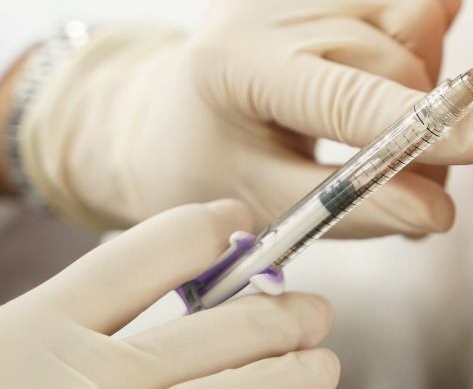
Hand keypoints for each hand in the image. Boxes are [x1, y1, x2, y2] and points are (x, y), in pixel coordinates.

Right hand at [0, 200, 338, 388]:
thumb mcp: (12, 344)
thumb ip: (87, 310)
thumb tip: (208, 259)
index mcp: (34, 333)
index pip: (163, 247)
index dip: (213, 227)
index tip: (235, 224)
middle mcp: (83, 387)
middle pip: (231, 325)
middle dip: (287, 310)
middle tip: (314, 311)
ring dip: (298, 372)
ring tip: (318, 362)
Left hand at [19, 0, 472, 234]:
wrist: (174, 104)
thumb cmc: (212, 161)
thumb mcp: (266, 203)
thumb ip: (353, 207)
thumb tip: (439, 212)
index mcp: (233, 62)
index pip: (351, 93)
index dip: (429, 124)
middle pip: (397, 46)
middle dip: (426, 114)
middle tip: (418, 166)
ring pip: (415, 1)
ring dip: (428, 60)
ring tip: (397, 101)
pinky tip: (401, 38)